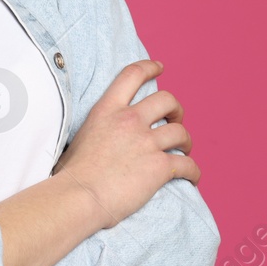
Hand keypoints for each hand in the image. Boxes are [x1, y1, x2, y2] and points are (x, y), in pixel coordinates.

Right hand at [52, 60, 200, 230]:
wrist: (78, 197)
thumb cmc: (72, 176)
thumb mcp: (81, 137)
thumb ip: (98, 129)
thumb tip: (102, 138)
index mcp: (107, 110)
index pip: (132, 75)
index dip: (149, 68)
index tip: (160, 67)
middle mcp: (129, 121)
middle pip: (166, 100)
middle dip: (176, 109)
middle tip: (176, 119)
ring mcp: (146, 142)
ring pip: (180, 132)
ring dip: (186, 141)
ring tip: (184, 150)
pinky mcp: (159, 166)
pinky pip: (187, 164)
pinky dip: (193, 171)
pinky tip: (192, 177)